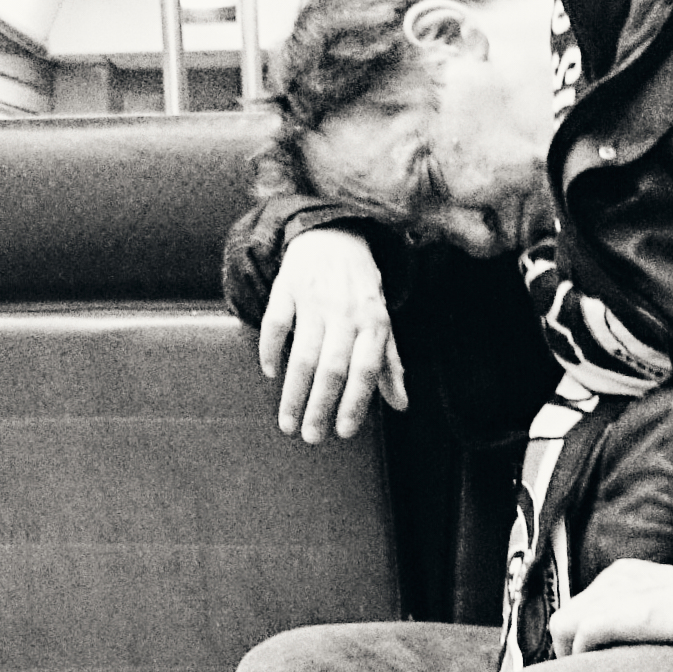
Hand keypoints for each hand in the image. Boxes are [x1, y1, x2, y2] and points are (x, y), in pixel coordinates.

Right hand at [259, 228, 406, 442]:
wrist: (334, 234)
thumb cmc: (361, 289)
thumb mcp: (382, 321)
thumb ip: (390, 364)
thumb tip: (402, 405)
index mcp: (374, 323)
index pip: (366, 370)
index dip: (355, 402)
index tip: (343, 432)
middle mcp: (346, 313)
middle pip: (333, 368)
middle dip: (320, 407)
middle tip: (311, 437)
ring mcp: (315, 299)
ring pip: (303, 354)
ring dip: (293, 392)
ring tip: (287, 423)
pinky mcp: (287, 287)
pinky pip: (276, 322)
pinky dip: (271, 349)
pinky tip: (271, 373)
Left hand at [548, 559, 672, 656]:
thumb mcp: (667, 605)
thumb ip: (644, 617)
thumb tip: (629, 648)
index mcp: (623, 575)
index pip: (581, 608)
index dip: (578, 640)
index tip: (589, 664)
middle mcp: (612, 579)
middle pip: (566, 617)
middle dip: (566, 650)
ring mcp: (613, 593)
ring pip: (563, 625)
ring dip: (569, 655)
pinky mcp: (618, 611)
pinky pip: (582, 634)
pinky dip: (582, 655)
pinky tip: (599, 671)